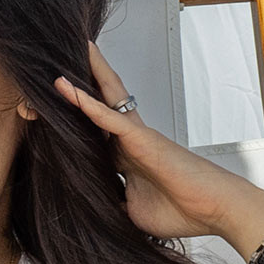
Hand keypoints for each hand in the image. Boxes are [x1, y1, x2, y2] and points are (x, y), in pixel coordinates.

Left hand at [51, 49, 263, 253]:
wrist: (217, 211)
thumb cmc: (183, 212)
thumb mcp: (133, 213)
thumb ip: (112, 204)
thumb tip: (91, 211)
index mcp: (126, 158)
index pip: (93, 133)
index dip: (71, 122)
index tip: (46, 109)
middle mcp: (130, 141)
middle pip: (99, 104)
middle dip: (81, 82)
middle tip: (59, 60)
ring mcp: (137, 137)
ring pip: (105, 99)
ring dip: (86, 76)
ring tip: (70, 50)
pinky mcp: (144, 140)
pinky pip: (112, 118)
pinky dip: (89, 105)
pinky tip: (69, 90)